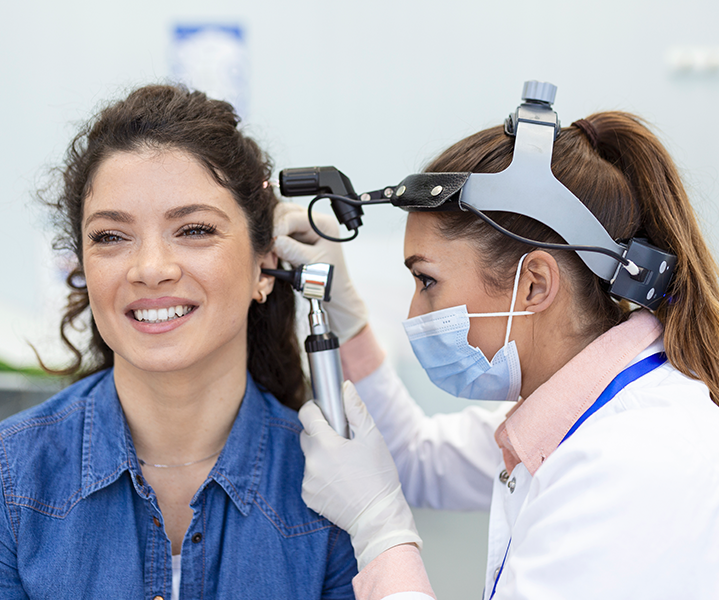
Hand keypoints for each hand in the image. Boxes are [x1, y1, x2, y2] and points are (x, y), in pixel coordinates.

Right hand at [273, 202, 368, 343]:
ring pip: (279, 222)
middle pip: (284, 213)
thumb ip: (291, 250)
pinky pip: (279, 234)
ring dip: (271, 237)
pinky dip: (273, 244)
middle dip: (273, 230)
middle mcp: (314, 222)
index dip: (277, 228)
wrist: (334, 293)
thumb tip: (272, 241)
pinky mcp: (296, 238)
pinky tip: (272, 256)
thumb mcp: (310, 264)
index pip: (293, 216)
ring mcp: (304, 229)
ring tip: (269, 255)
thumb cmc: (329, 280)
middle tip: (266, 249)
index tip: (266, 242)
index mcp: (323, 224)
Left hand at [299, 381, 421, 569]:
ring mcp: (308, 481)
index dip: (315, 409)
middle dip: (321, 434)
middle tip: (343, 442)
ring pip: (310, 458)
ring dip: (322, 456)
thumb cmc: (379, 477)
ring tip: (346, 466)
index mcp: (325, 444)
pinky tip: (341, 482)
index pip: (306, 414)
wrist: (378, 518)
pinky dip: (321, 476)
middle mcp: (311, 462)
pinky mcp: (308, 497)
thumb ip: (356, 409)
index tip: (325, 412)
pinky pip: (310, 477)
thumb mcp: (372, 438)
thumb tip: (346, 387)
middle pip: (307, 436)